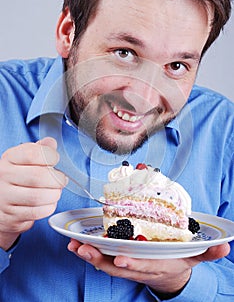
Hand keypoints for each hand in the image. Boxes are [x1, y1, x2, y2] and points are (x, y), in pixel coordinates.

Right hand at [0, 137, 67, 250]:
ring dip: (54, 194)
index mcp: (9, 158)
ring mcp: (6, 197)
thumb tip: (51, 143)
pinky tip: (48, 202)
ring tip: (56, 191)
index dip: (50, 156)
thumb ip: (38, 149)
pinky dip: (49, 207)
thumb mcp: (23, 158)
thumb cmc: (17, 177)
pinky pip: (38, 212)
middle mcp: (4, 177)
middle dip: (57, 178)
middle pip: (38, 176)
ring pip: (38, 196)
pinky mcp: (12, 216)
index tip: (55, 159)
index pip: (32, 154)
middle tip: (61, 179)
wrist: (0, 201)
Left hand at [68, 239, 229, 295]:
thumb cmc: (177, 261)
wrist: (166, 274)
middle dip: (100, 259)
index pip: (144, 266)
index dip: (133, 265)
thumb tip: (225, 246)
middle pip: (117, 267)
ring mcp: (126, 265)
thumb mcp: (194, 257)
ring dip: (89, 255)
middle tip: (84, 249)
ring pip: (105, 264)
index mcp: (156, 265)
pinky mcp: (118, 260)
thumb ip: (207, 252)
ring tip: (74, 246)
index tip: (120, 260)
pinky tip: (75, 244)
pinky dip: (88, 253)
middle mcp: (138, 267)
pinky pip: (101, 259)